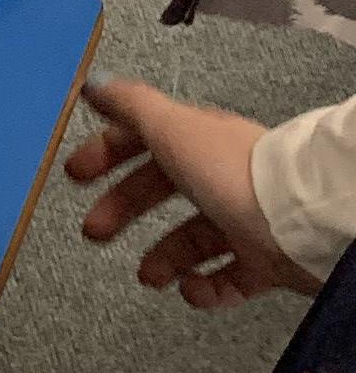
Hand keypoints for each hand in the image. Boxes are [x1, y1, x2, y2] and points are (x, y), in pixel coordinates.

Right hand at [64, 78, 318, 309]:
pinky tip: (188, 289)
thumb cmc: (230, 171)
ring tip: (148, 276)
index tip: (76, 175)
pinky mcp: (263, 260)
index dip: (106, 153)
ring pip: (193, 239)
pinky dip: (204, 288)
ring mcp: (243, 219)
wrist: (295, 219)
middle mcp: (220, 177)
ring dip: (163, 258)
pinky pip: (227, 279)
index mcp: (198, 141)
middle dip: (123, 210)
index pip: (144, 140)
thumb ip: (129, 106)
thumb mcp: (171, 129)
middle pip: (162, 190)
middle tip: (95, 232)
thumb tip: (93, 83)